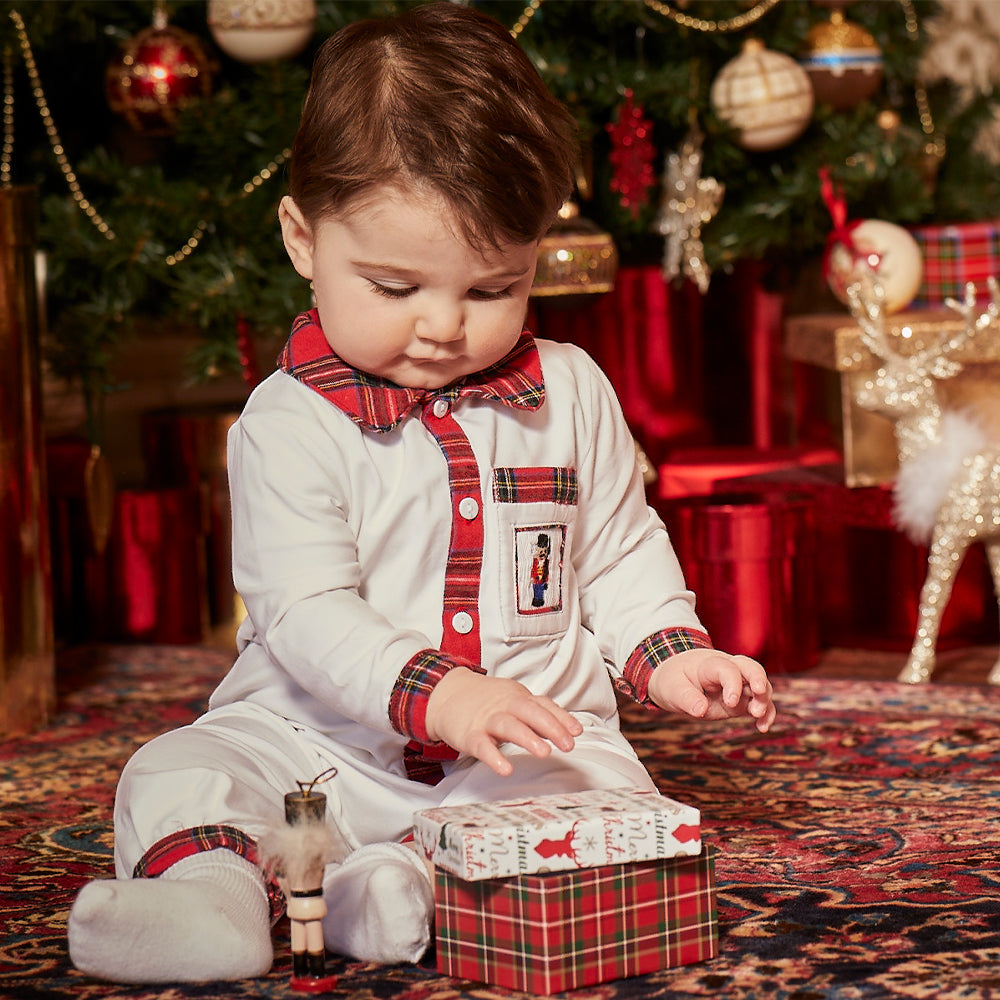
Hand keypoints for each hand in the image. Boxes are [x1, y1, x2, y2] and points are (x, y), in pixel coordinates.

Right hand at [424, 668, 583, 776]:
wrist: (446, 694)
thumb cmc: (486, 702)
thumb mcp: (514, 701)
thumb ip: (540, 714)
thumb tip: (569, 730)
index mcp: (518, 698)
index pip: (543, 705)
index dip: (561, 718)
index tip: (576, 732)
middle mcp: (505, 706)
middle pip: (530, 712)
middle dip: (551, 727)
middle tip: (567, 744)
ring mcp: (487, 719)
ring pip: (509, 725)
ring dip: (528, 738)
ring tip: (544, 753)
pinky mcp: (470, 735)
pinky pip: (482, 746)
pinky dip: (494, 757)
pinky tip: (506, 768)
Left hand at [646, 648, 775, 732]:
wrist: (675, 678)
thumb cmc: (673, 680)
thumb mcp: (672, 688)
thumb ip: (687, 698)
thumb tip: (701, 711)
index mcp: (710, 664)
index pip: (728, 668)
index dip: (732, 683)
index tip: (730, 702)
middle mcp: (729, 670)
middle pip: (751, 667)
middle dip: (759, 679)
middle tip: (760, 693)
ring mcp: (737, 685)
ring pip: (760, 685)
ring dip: (764, 700)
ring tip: (759, 716)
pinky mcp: (741, 700)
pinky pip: (760, 704)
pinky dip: (766, 714)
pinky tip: (762, 728)